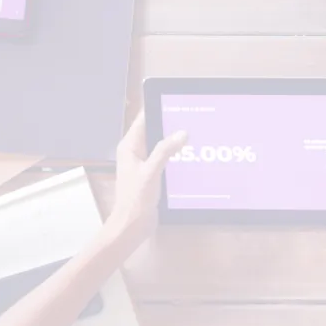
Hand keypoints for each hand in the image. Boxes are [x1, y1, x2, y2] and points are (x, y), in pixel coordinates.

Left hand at [105, 111, 187, 247]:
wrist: (131, 225)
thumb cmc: (135, 200)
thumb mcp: (151, 172)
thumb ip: (165, 151)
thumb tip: (182, 132)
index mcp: (130, 146)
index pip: (144, 118)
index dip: (158, 106)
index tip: (176, 99)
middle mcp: (135, 151)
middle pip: (154, 128)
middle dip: (171, 122)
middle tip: (193, 115)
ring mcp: (144, 162)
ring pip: (161, 143)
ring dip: (175, 139)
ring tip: (196, 132)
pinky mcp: (152, 173)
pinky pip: (165, 156)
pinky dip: (176, 153)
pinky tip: (190, 153)